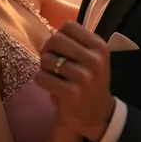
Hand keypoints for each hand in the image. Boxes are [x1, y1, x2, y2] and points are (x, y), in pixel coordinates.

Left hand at [36, 21, 114, 141]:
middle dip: (47, 49)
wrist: (99, 115)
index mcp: (99, 47)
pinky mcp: (71, 93)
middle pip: (56, 39)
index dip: (58, 36)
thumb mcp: (93, 59)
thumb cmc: (90, 83)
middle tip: (49, 62)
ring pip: (46, 59)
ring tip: (53, 76)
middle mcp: (94, 60)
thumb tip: (51, 34)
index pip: (68, 26)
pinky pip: (42, 77)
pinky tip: (51, 86)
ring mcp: (83, 77)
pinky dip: (41, 81)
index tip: (59, 49)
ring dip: (44, 67)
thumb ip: (76, 43)